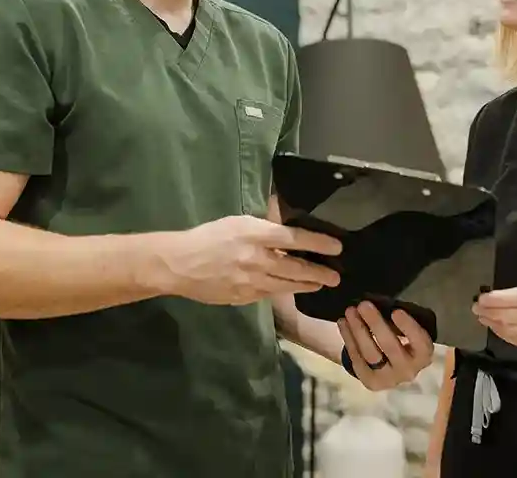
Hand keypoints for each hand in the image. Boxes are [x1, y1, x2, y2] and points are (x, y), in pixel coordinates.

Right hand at [162, 214, 341, 305]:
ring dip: (306, 284)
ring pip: (286, 285)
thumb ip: (263, 223)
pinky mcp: (244, 297)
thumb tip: (285, 218)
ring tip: (321, 284)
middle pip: (296, 267)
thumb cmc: (208, 237)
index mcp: (254, 235)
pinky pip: (270, 294)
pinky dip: (284, 291)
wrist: (180, 264)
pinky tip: (293, 289)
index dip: (318, 242)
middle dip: (319, 272)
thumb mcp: (236, 221)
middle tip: (337, 275)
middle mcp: (256, 259)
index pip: (294, 238)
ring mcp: (251, 281)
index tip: (337, 246)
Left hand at [339, 300, 434, 389]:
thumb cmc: (402, 340)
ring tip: (350, 311)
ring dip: (358, 330)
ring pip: (370, 354)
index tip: (396, 311)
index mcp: (423, 355)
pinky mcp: (370, 382)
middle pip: (390, 347)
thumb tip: (377, 305)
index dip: (409, 328)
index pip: (420, 343)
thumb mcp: (406, 330)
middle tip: (363, 305)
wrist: (392, 367)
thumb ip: (397, 320)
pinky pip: (357, 359)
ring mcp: (389, 379)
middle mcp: (409, 371)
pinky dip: (348, 339)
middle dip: (375, 323)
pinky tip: (343, 323)